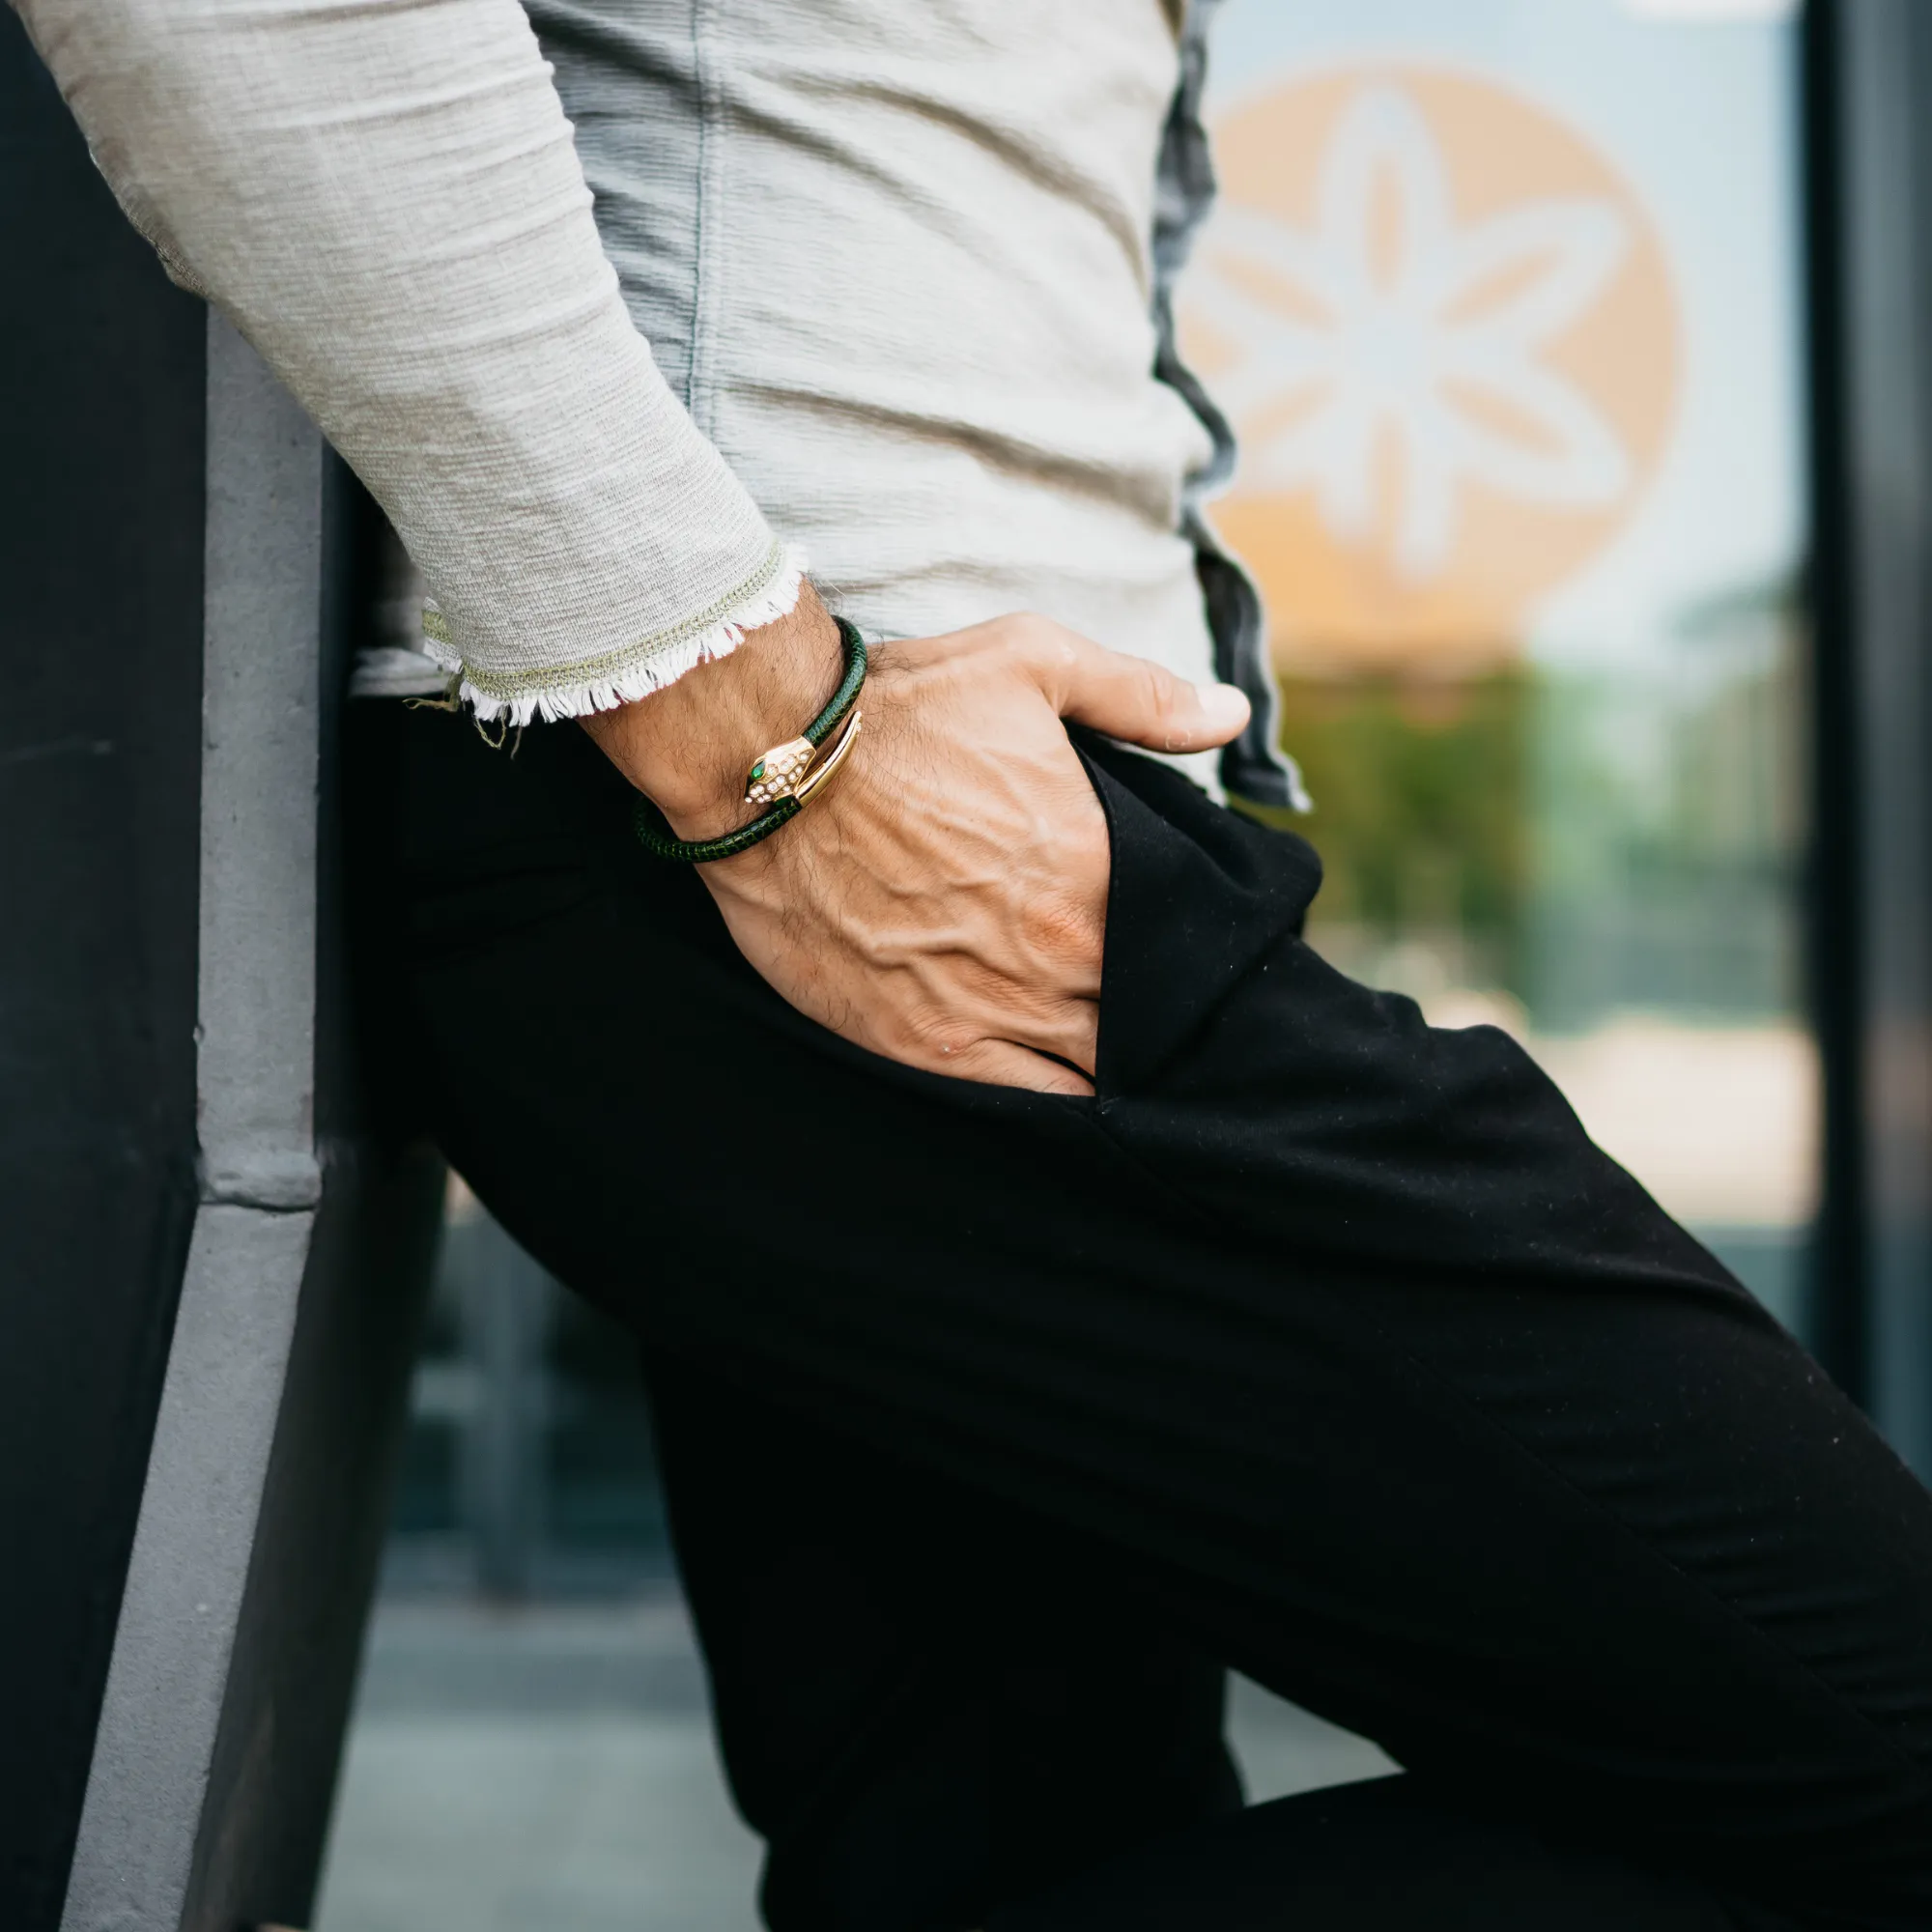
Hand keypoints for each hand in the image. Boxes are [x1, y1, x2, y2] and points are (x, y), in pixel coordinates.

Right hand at [583, 588, 1249, 1093]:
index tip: (1183, 950)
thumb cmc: (900, 709)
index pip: (1183, 949)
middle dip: (1153, 1014)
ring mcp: (993, 1009)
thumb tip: (1231, 715)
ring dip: (1105, 1061)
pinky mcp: (925, 1045)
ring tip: (1105, 1044)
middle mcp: (1057, 954)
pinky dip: (1048, 1097)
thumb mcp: (1031, 664)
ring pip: (1091, 1070)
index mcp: (1098, 872)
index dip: (1188, 956)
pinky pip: (1020, 1101)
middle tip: (1148, 1002)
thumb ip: (1140, 697)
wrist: (768, 765)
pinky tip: (1058, 1084)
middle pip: (1144, 1019)